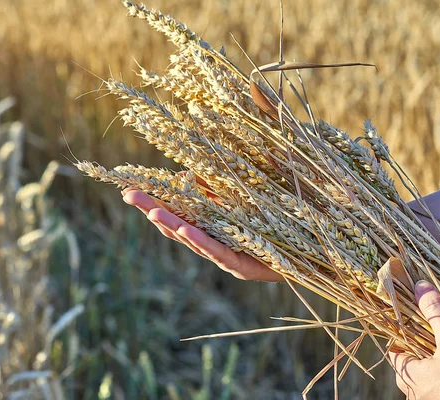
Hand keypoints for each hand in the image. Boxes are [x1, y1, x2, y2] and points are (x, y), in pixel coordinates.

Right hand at [122, 189, 283, 281]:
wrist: (310, 250)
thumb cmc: (277, 222)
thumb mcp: (244, 198)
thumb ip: (217, 188)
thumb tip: (186, 173)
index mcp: (213, 227)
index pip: (177, 213)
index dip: (154, 201)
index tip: (130, 187)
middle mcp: (215, 243)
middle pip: (177, 228)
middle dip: (153, 212)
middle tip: (128, 195)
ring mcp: (226, 256)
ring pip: (193, 242)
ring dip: (172, 226)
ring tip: (152, 212)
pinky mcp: (242, 265)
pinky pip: (218, 252)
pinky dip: (200, 240)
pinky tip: (184, 228)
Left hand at [391, 280, 439, 399]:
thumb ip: (436, 313)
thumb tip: (420, 288)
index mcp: (410, 377)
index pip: (394, 354)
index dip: (402, 339)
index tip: (412, 328)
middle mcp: (416, 395)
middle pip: (409, 371)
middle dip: (420, 356)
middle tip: (434, 342)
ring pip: (426, 385)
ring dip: (435, 372)